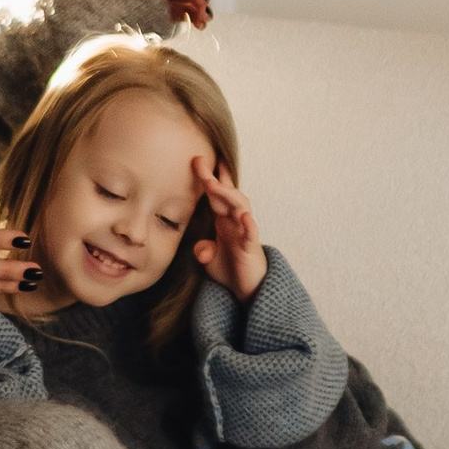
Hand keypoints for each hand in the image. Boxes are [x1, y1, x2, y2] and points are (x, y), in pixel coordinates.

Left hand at [193, 168, 267, 299]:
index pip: (216, 194)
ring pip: (240, 207)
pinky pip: (251, 234)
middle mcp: (235, 221)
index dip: (209, 177)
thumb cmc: (231, 268)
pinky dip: (249, 225)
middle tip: (199, 162)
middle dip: (213, 178)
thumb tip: (201, 250)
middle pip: (227, 194)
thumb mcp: (209, 259)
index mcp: (224, 219)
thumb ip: (203, 250)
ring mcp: (244, 232)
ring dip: (228, 195)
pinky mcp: (251, 247)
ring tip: (213, 185)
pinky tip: (244, 217)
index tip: (197, 159)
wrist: (248, 288)